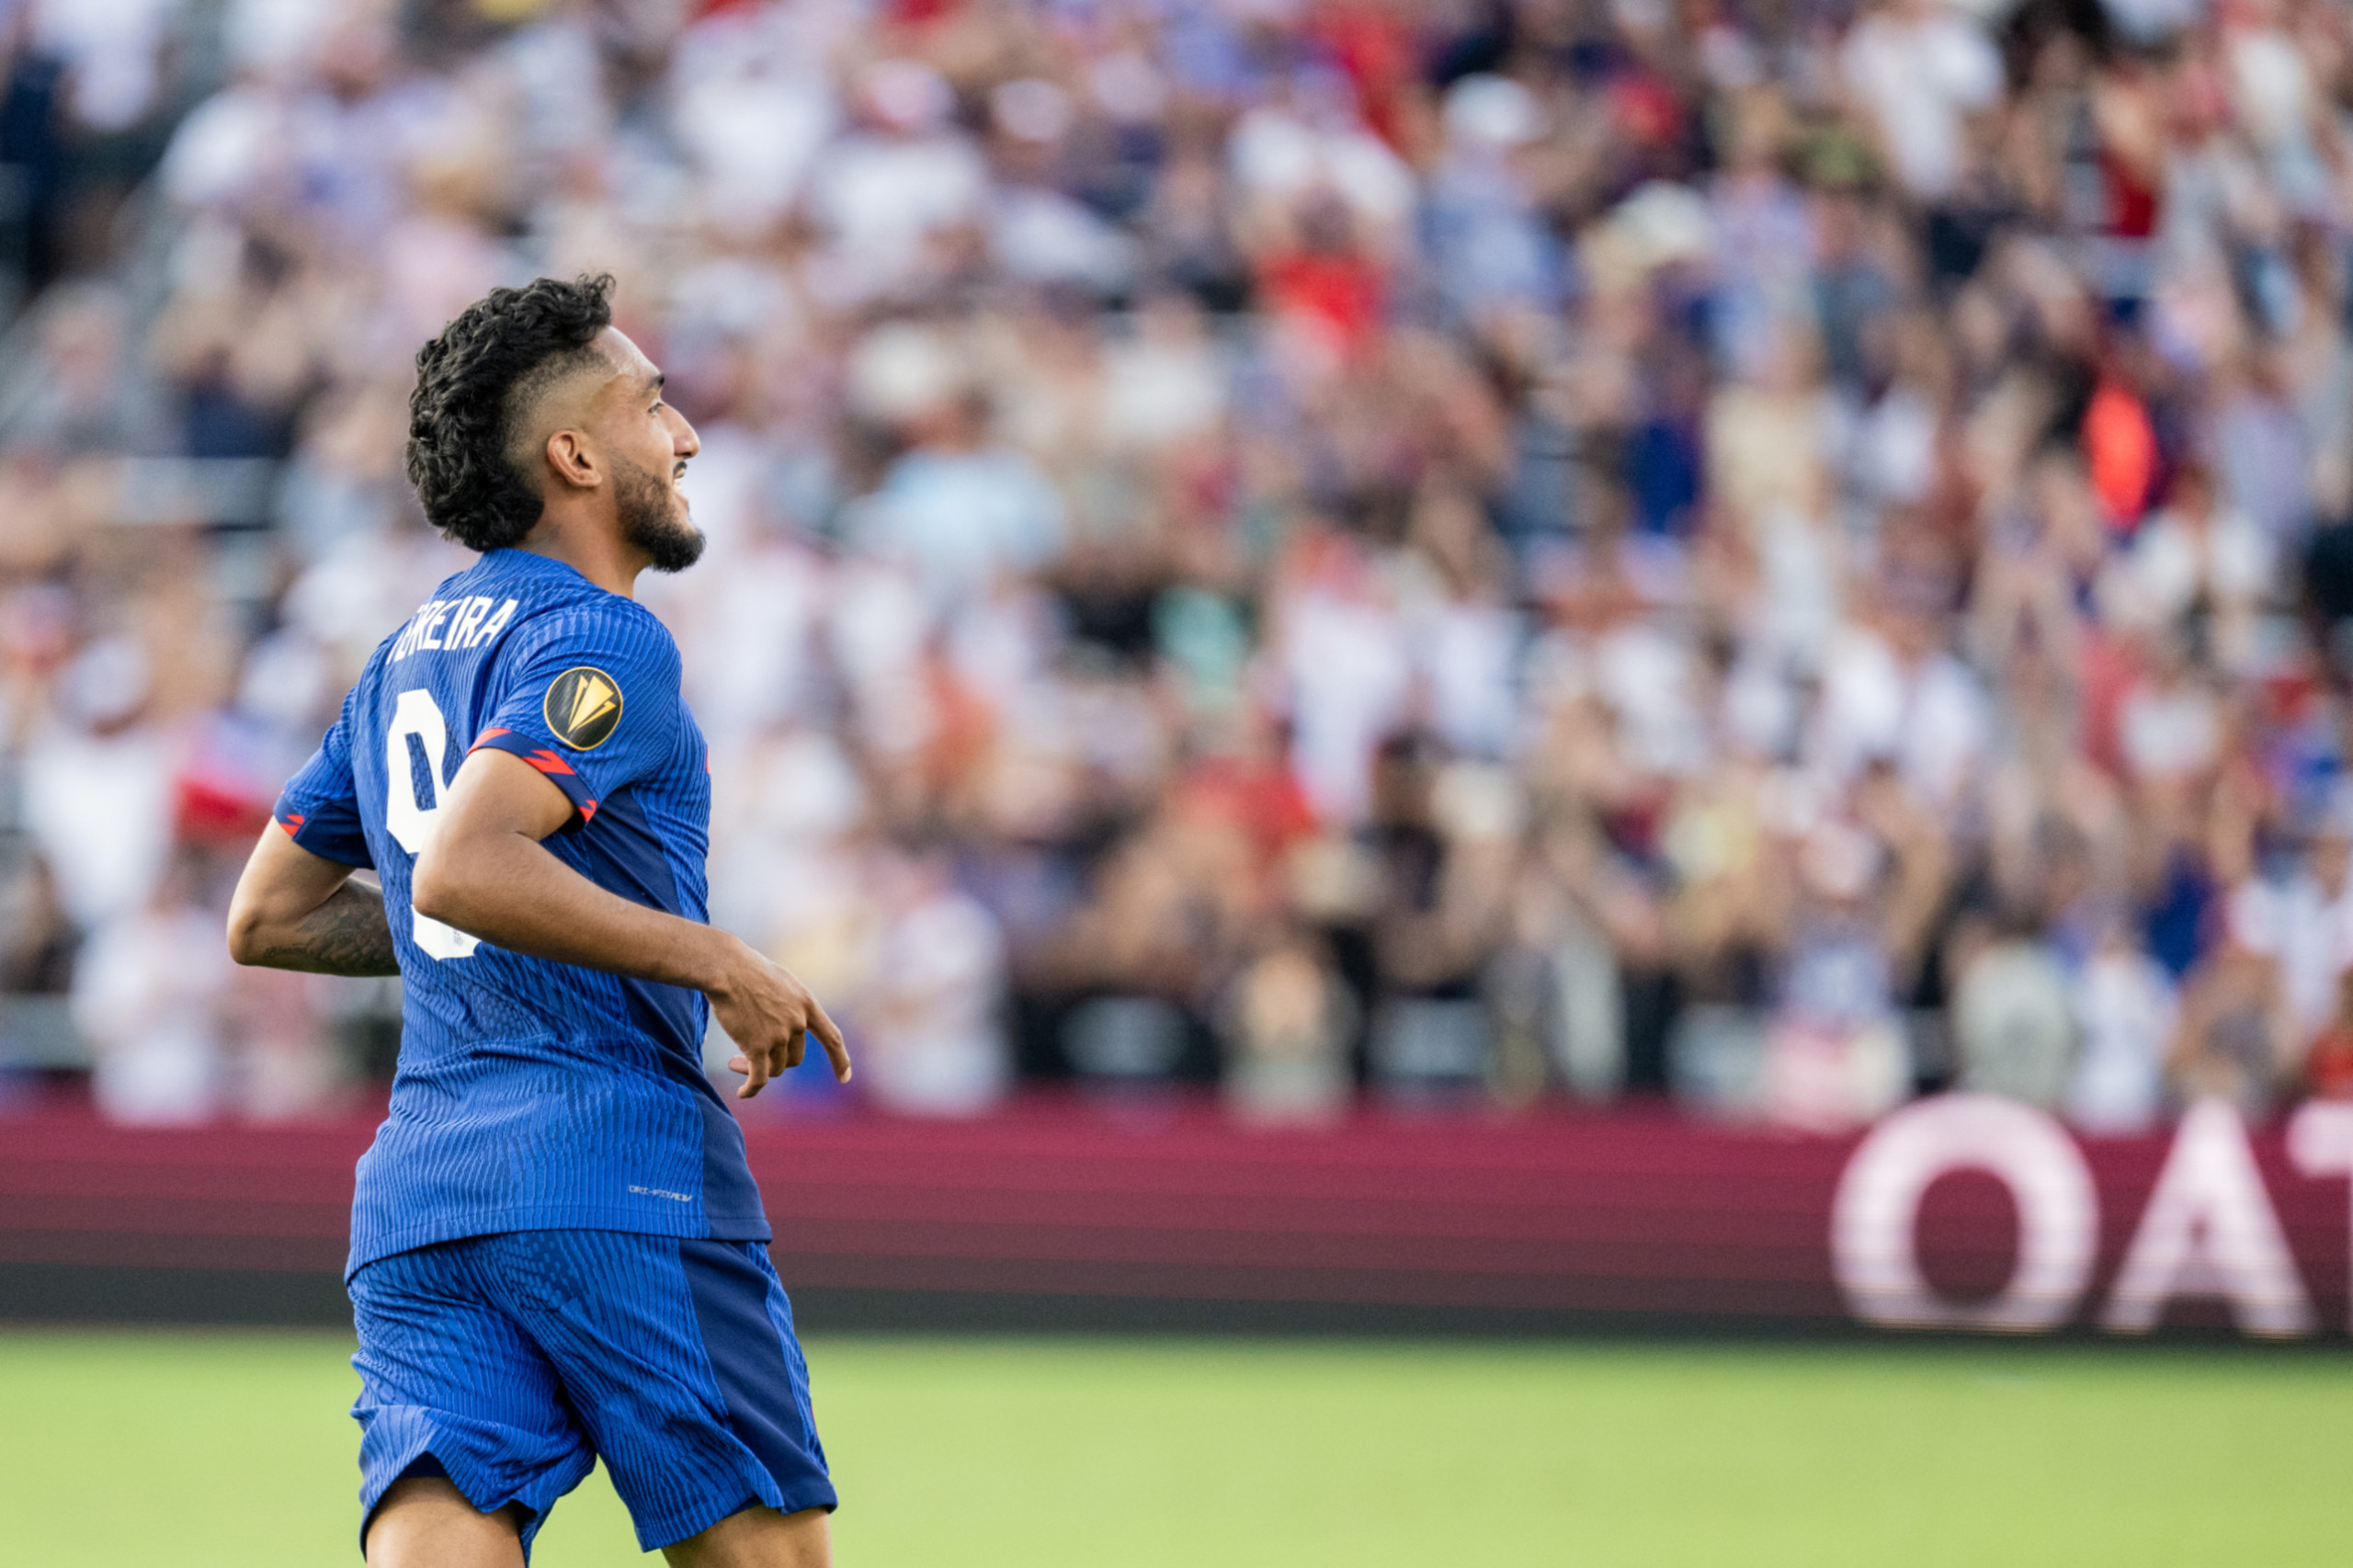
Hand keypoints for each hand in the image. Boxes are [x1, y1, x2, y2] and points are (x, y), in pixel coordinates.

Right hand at [706, 936, 850, 1098]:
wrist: (726, 968)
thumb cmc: (747, 969)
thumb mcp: (781, 982)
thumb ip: (789, 1005)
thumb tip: (786, 1027)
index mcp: (807, 1004)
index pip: (832, 1038)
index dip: (840, 1060)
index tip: (845, 1078)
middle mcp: (798, 1022)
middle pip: (794, 1059)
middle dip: (775, 1061)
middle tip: (746, 1058)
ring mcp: (779, 1035)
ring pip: (774, 1068)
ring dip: (754, 1070)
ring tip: (734, 1062)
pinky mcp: (756, 1046)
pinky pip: (759, 1078)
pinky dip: (752, 1088)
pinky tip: (743, 1093)